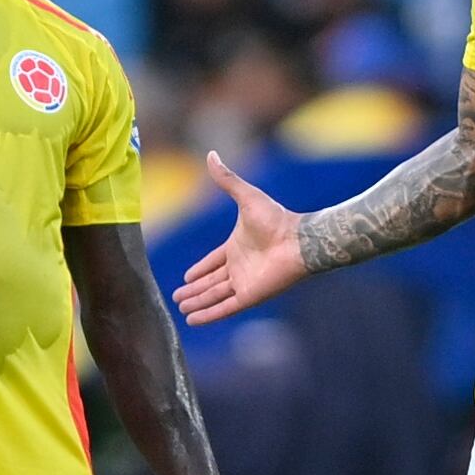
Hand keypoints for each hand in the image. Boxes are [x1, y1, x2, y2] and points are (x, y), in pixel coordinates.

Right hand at [176, 155, 305, 323]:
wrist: (298, 240)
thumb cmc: (276, 218)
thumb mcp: (246, 197)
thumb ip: (227, 179)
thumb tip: (211, 154)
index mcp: (237, 247)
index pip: (213, 261)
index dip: (200, 269)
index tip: (185, 278)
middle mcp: (240, 266)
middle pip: (212, 282)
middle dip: (194, 290)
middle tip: (176, 298)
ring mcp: (244, 282)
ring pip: (215, 295)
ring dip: (198, 303)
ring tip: (181, 309)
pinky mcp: (249, 296)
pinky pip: (224, 307)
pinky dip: (209, 314)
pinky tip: (193, 320)